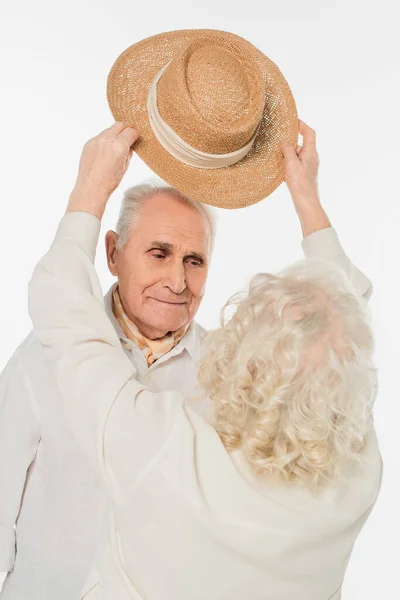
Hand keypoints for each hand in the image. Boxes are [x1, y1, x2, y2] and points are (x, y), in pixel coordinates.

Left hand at [68, 122, 139, 218]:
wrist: (91, 187)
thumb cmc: (108, 181)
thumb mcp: (125, 167)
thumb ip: (128, 153)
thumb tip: (129, 146)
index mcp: (119, 146)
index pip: (131, 131)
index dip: (136, 134)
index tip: (136, 136)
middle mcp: (107, 140)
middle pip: (120, 125)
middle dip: (126, 128)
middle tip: (129, 135)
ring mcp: (96, 140)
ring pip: (109, 129)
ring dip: (115, 134)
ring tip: (117, 145)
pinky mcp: (88, 144)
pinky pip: (100, 136)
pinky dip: (105, 140)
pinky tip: (106, 150)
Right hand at [280, 120, 329, 236]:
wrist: (306, 202)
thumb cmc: (300, 183)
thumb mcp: (291, 164)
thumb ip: (288, 150)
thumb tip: (284, 141)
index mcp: (311, 152)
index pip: (310, 133)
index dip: (302, 125)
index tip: (294, 121)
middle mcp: (312, 158)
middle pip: (302, 144)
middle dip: (291, 142)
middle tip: (279, 141)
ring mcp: (308, 167)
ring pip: (297, 155)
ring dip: (288, 154)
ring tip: (277, 156)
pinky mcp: (304, 175)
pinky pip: (296, 164)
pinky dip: (288, 163)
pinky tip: (280, 169)